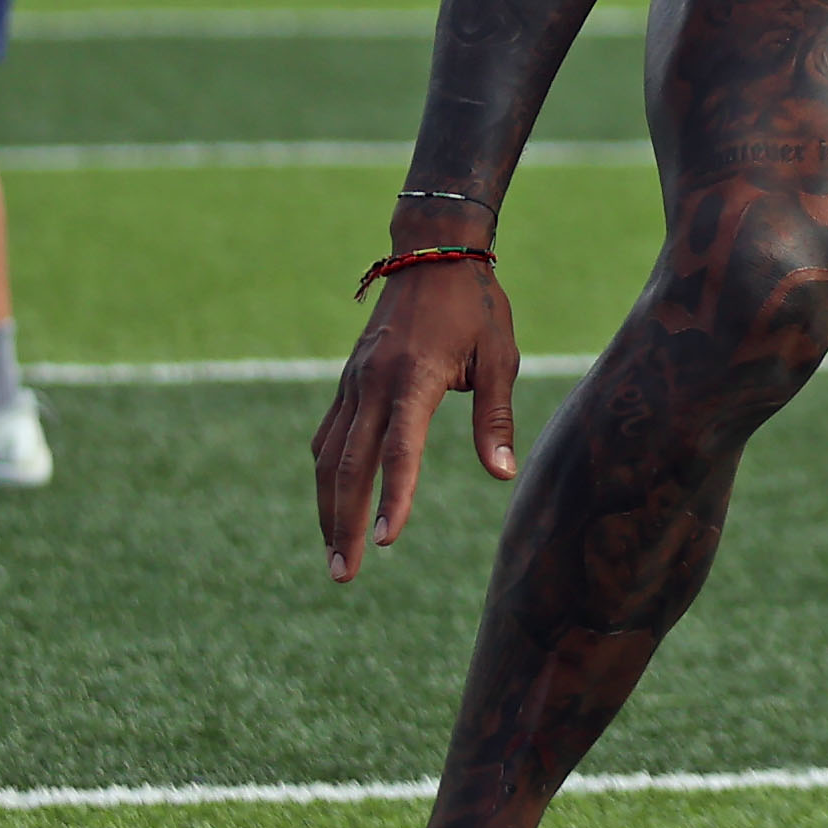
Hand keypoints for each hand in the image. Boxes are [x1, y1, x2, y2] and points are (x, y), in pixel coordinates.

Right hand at [311, 255, 520, 581]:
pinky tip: (330, 504)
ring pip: (327, 456)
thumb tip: (503, 475)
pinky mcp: (349, 381)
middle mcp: (373, 384)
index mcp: (413, 378)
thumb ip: (495, 419)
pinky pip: (328, 435)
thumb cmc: (476, 307)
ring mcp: (354, 383)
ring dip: (326, 507)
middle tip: (344, 574)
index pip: (399, 451)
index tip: (387, 542)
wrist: (432, 252)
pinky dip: (325, 474)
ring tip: (333, 555)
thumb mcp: (500, 358)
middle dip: (343, 523)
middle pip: (347, 465)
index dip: (392, 498)